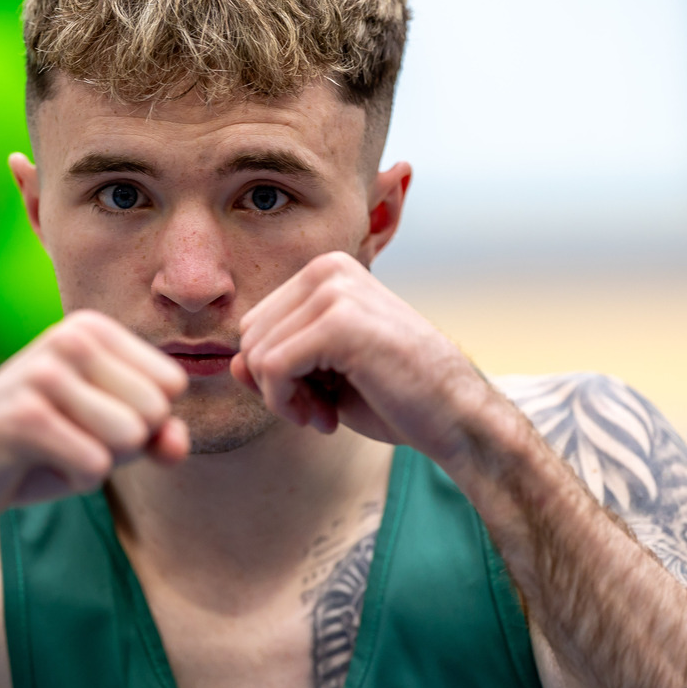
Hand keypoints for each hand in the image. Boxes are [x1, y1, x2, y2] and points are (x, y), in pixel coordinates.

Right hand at [0, 311, 188, 536]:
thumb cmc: (43, 449)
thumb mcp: (110, 437)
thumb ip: (160, 435)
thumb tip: (178, 443)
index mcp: (91, 328)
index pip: (172, 385)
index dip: (143, 420)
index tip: (90, 419)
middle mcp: (70, 337)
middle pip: (155, 412)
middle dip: (123, 444)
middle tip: (69, 438)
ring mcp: (44, 373)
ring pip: (131, 437)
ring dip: (99, 462)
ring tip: (55, 449)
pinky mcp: (23, 417)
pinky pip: (97, 465)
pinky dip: (76, 480)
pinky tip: (36, 465)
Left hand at [232, 251, 487, 462]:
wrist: (456, 418)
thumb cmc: (394, 395)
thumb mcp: (320, 375)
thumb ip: (274, 362)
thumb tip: (231, 363)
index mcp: (326, 271)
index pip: (255, 324)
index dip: (272, 373)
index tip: (315, 397)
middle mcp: (328, 269)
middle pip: (249, 337)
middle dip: (274, 385)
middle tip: (319, 410)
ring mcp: (334, 291)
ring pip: (255, 354)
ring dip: (282, 400)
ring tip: (326, 414)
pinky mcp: (338, 322)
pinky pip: (271, 368)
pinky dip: (287, 404)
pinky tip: (327, 418)